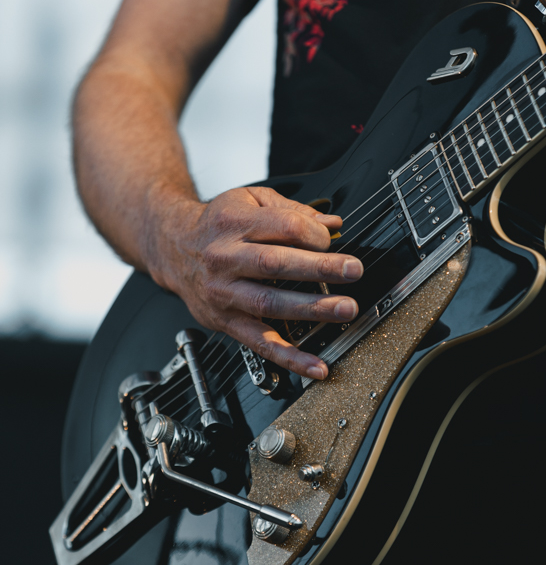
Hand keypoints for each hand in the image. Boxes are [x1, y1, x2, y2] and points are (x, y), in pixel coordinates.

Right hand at [151, 186, 362, 380]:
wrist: (172, 247)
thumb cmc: (216, 224)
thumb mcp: (248, 200)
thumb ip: (291, 210)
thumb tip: (331, 224)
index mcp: (234, 223)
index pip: (282, 226)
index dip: (314, 234)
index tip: (332, 239)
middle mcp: (225, 258)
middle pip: (276, 264)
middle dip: (320, 268)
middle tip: (353, 271)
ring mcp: (224, 293)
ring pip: (270, 304)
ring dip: (311, 308)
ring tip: (344, 309)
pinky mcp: (226, 322)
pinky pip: (260, 343)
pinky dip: (290, 357)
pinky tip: (315, 364)